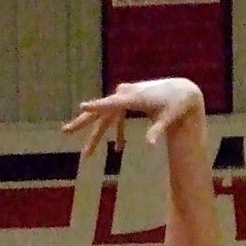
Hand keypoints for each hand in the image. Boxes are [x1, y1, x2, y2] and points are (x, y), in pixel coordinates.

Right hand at [62, 78, 203, 157]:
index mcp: (133, 97)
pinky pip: (117, 119)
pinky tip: (119, 148)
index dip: (97, 106)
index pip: (111, 104)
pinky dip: (118, 133)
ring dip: (97, 135)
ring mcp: (124, 98)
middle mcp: (124, 95)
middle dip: (83, 123)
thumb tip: (149, 145)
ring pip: (105, 118)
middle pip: (100, 111)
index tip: (82, 106)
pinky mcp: (128, 102)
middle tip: (65, 131)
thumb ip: (156, 130)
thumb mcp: (168, 119)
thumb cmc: (175, 105)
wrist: (181, 91)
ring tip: (86, 154)